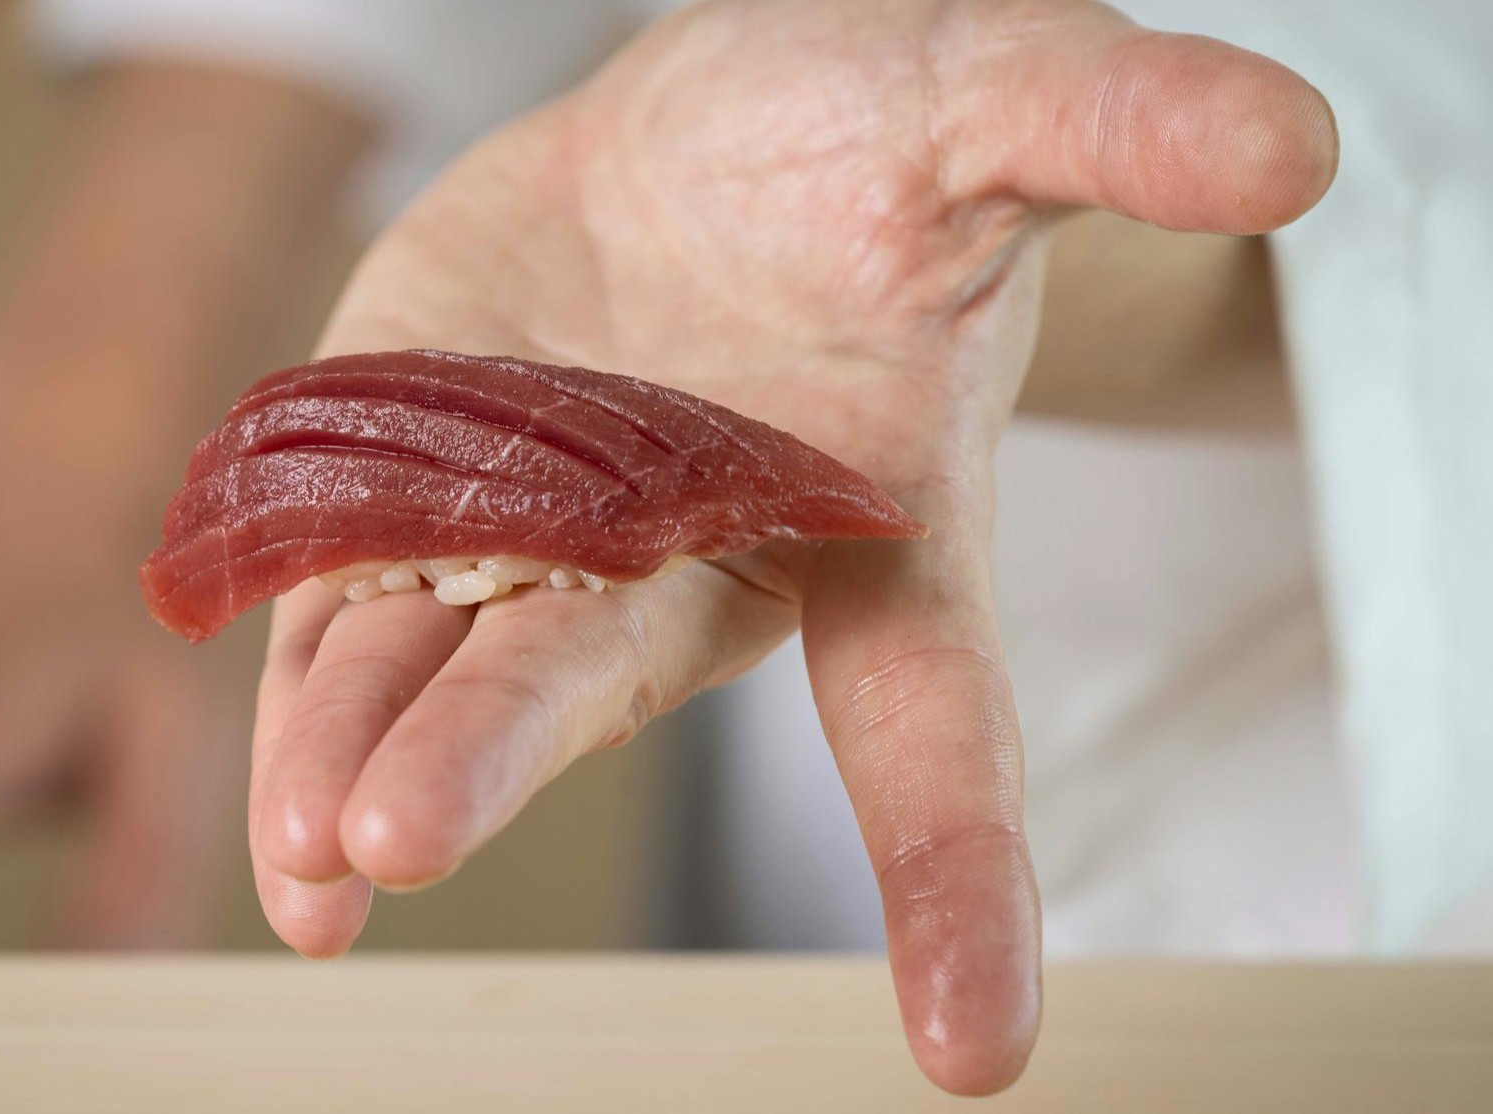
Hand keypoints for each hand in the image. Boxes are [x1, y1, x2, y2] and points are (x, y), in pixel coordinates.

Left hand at [244, 0, 1334, 1093]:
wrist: (687, 144)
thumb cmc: (860, 142)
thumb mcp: (984, 102)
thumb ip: (1104, 124)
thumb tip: (1294, 146)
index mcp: (865, 524)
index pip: (929, 724)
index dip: (956, 877)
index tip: (978, 1048)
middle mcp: (695, 569)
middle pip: (606, 676)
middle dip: (507, 751)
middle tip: (412, 835)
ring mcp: (542, 548)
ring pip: (452, 667)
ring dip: (369, 753)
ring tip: (314, 843)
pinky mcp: (419, 500)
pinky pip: (353, 624)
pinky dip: (309, 712)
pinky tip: (287, 837)